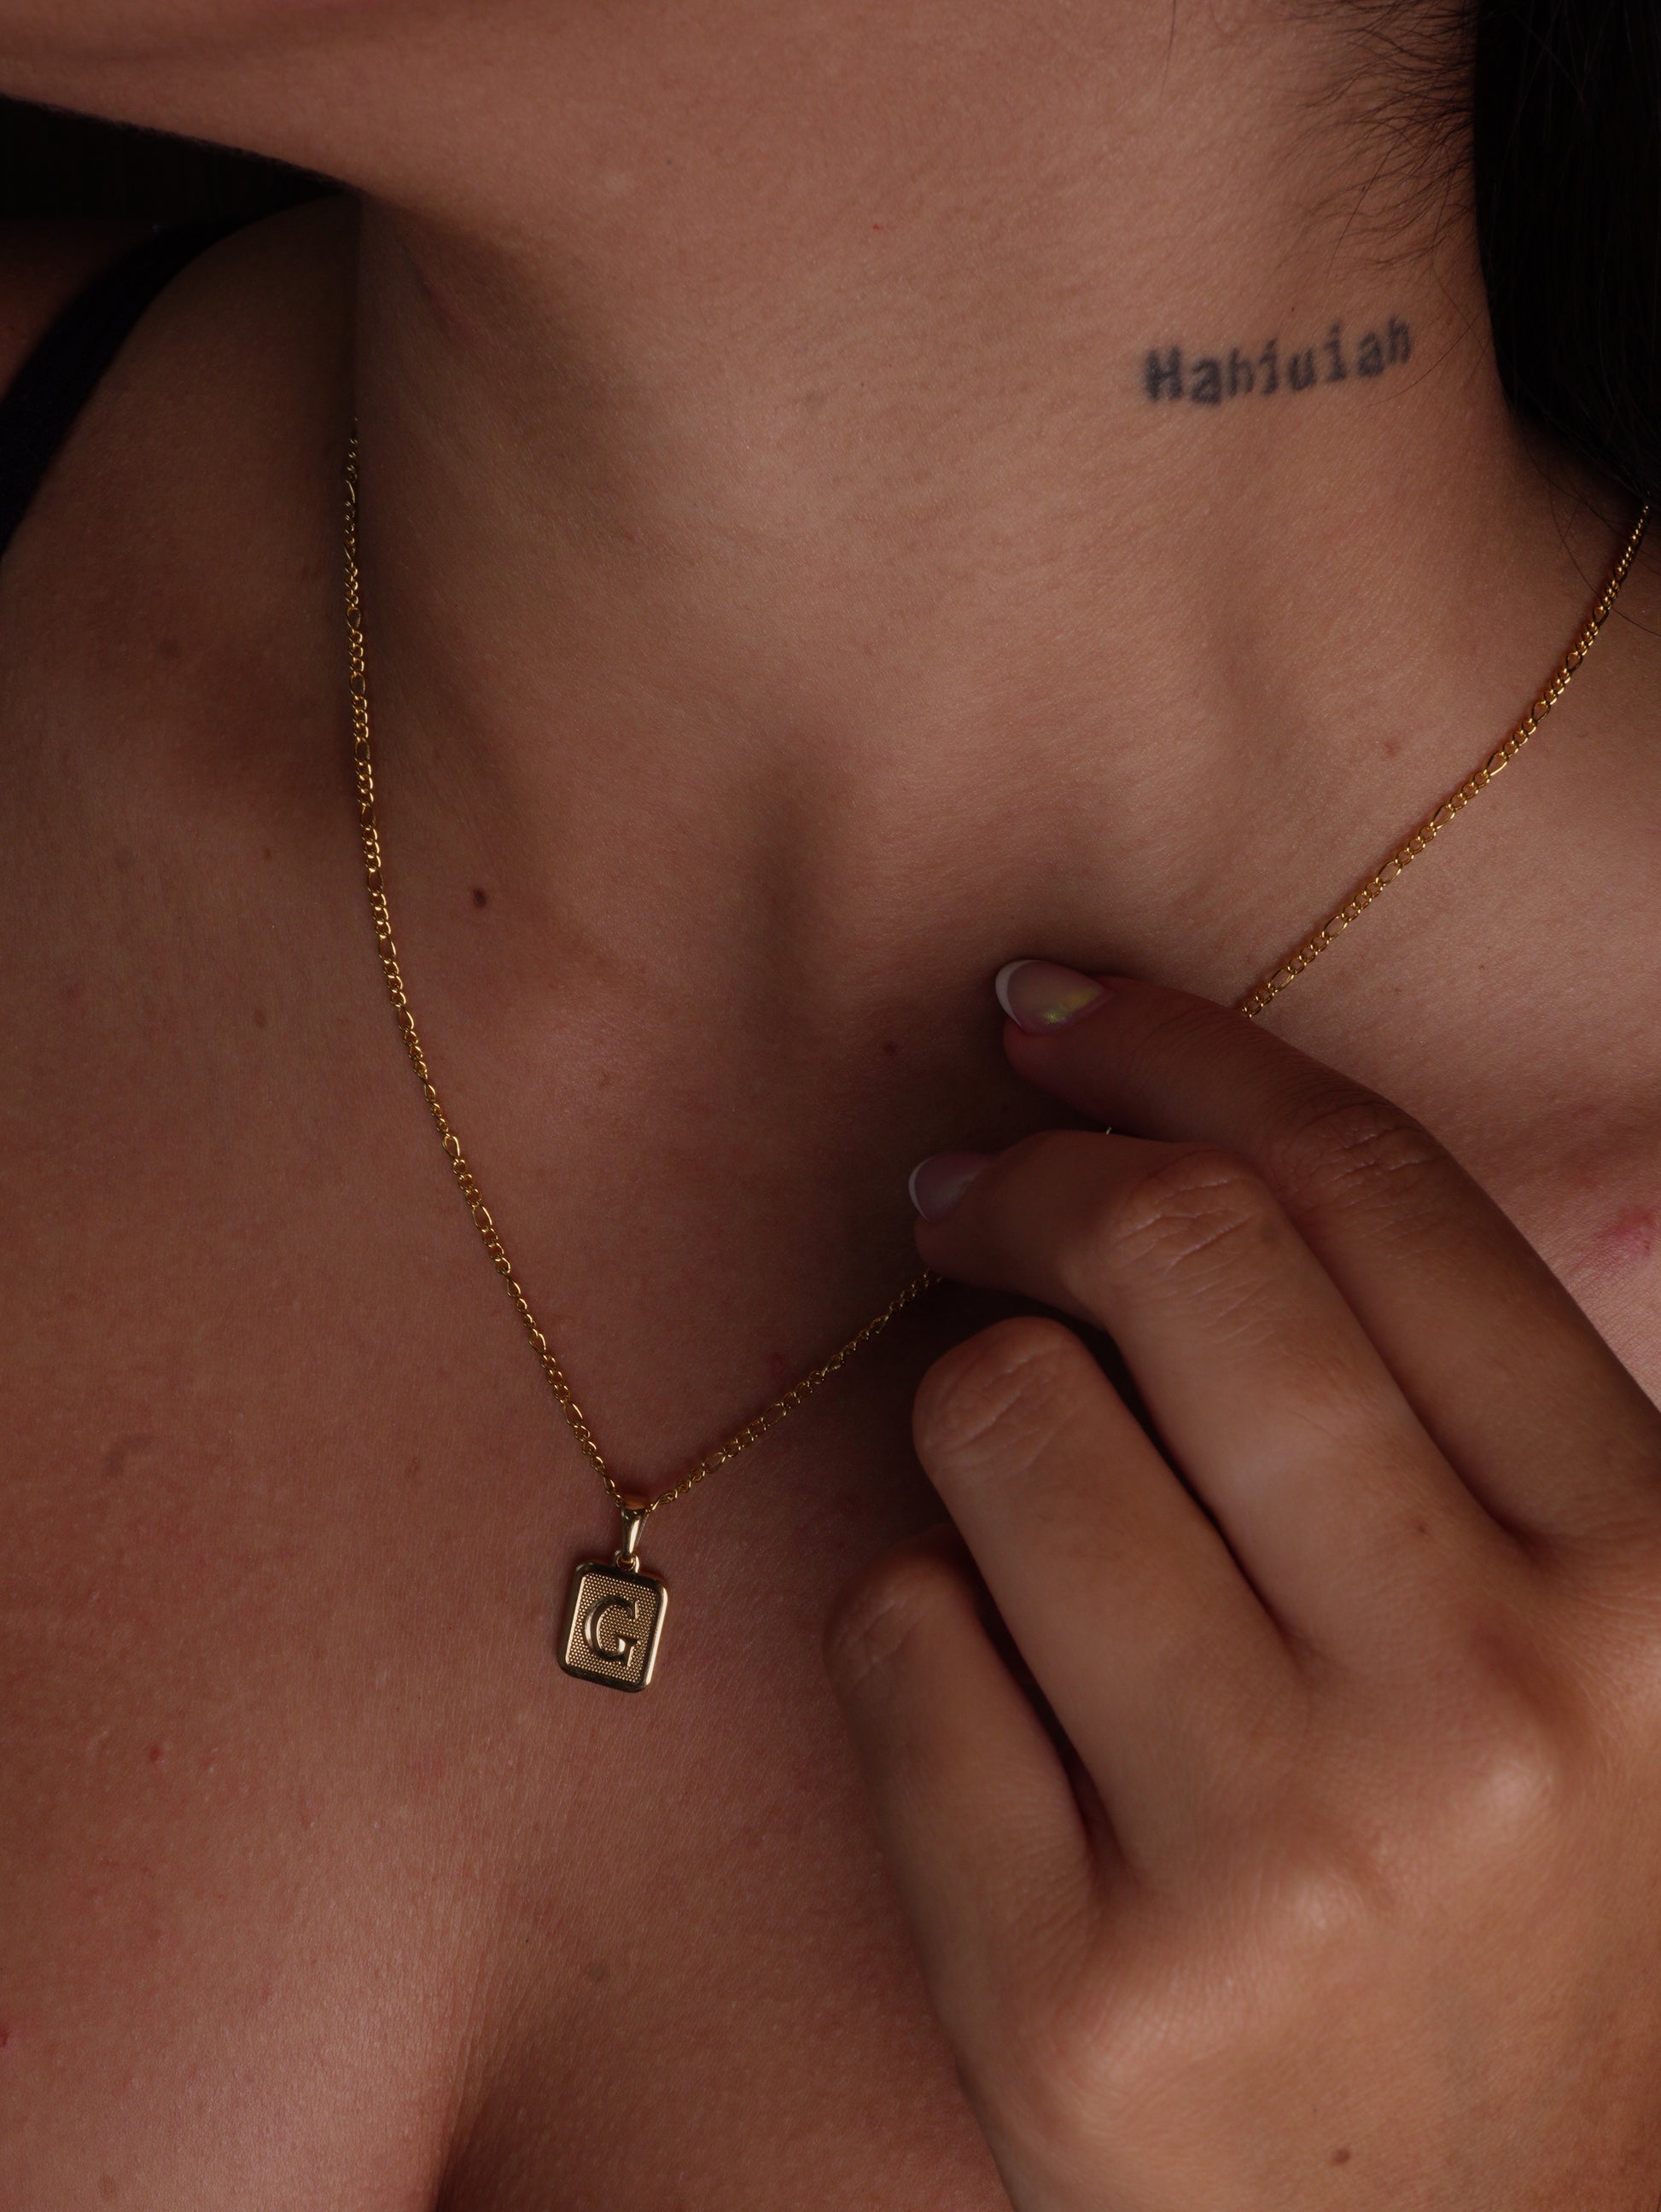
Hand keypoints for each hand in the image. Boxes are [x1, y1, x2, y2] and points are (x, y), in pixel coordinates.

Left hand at [826, 964, 1660, 2210]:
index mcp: (1648, 1580)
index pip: (1374, 1191)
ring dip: (966, 1399)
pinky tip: (977, 1675)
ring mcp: (1273, 1864)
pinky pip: (898, 1642)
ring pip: (1001, 1423)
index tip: (1058, 1007)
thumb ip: (1462, 1423)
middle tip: (964, 1185)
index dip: (1189, 1049)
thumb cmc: (1529, 1930)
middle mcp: (1485, 1707)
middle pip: (1179, 1256)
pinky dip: (910, 1614)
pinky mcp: (1070, 2001)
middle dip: (1036, 1173)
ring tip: (999, 1463)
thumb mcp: (1597, 1658)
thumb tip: (1196, 1151)